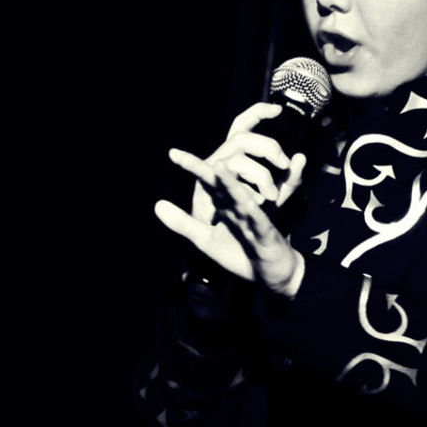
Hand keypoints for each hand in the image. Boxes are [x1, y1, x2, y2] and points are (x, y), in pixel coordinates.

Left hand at [154, 102, 307, 296]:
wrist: (270, 273)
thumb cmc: (239, 252)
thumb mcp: (204, 239)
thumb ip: (182, 222)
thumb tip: (157, 204)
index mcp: (223, 203)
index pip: (206, 181)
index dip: (192, 166)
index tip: (173, 154)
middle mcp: (238, 203)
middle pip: (225, 182)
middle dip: (211, 170)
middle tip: (202, 158)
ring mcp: (252, 216)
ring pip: (241, 196)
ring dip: (231, 183)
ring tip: (219, 168)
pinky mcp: (266, 232)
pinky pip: (261, 218)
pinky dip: (258, 208)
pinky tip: (259, 197)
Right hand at [191, 102, 305, 222]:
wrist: (227, 236)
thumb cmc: (252, 209)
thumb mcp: (277, 191)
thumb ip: (290, 177)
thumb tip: (301, 157)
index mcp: (238, 152)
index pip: (244, 124)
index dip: (257, 112)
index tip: (278, 110)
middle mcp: (223, 156)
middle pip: (241, 138)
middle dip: (267, 147)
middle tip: (283, 164)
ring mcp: (212, 171)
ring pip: (237, 161)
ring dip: (259, 176)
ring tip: (272, 195)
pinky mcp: (206, 189)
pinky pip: (227, 185)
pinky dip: (247, 194)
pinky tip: (258, 203)